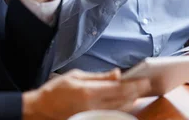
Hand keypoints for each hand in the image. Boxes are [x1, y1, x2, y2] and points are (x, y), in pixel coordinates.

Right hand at [22, 68, 150, 119]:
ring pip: (119, 109)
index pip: (119, 88)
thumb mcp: (76, 76)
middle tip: (147, 84)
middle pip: (122, 100)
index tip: (145, 79)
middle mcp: (93, 106)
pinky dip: (122, 107)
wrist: (40, 109)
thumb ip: (99, 76)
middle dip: (136, 92)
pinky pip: (111, 113)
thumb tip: (117, 73)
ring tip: (140, 91)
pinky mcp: (90, 119)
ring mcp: (92, 115)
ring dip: (131, 100)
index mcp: (89, 92)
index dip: (134, 84)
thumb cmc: (56, 90)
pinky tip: (128, 101)